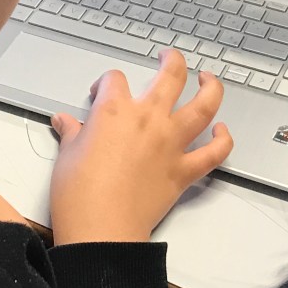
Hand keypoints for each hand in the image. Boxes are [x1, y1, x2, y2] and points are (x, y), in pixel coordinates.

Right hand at [48, 49, 232, 245]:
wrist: (101, 229)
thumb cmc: (79, 194)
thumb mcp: (66, 155)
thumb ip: (70, 133)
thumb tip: (64, 122)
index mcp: (114, 111)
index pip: (114, 80)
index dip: (106, 83)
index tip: (100, 93)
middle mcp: (148, 120)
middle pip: (170, 76)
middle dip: (172, 61)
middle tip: (169, 57)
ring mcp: (170, 144)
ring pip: (203, 105)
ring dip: (210, 87)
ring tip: (209, 79)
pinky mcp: (183, 170)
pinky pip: (214, 152)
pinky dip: (223, 140)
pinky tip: (223, 131)